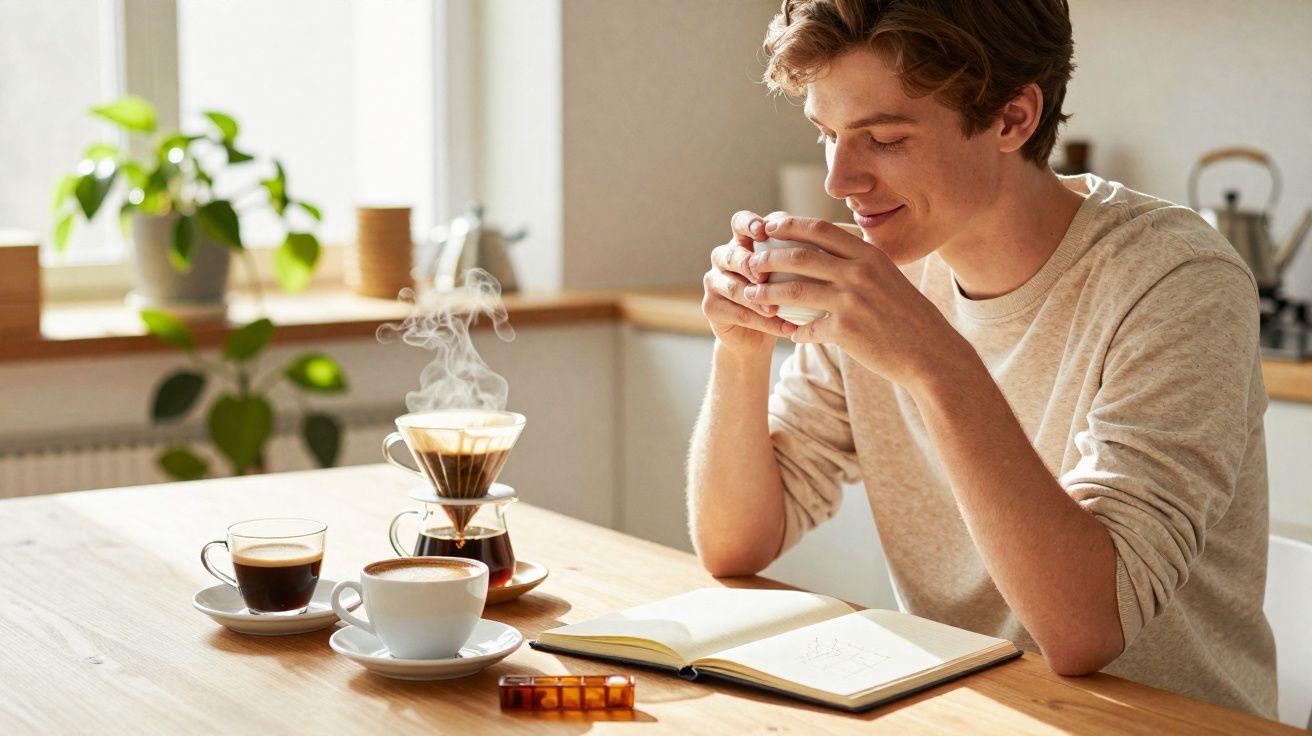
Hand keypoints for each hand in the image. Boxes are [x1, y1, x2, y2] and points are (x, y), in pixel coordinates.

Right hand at [702, 210, 797, 356]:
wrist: (759, 333)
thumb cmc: (782, 293)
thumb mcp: (793, 271)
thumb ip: (801, 254)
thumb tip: (834, 240)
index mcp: (742, 241)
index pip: (739, 222)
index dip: (749, 224)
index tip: (763, 232)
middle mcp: (723, 258)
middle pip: (731, 255)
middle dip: (749, 264)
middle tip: (765, 276)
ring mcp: (714, 282)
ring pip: (734, 287)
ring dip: (758, 299)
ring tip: (779, 309)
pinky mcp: (711, 307)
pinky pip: (738, 314)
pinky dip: (764, 323)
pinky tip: (786, 329)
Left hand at [741, 214, 961, 388]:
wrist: (931, 352)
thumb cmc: (906, 314)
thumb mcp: (887, 276)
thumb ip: (858, 260)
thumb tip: (824, 246)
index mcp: (868, 254)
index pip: (819, 228)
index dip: (789, 224)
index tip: (768, 227)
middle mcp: (859, 273)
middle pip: (799, 256)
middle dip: (767, 258)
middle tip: (750, 263)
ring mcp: (852, 302)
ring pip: (795, 290)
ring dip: (767, 293)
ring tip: (750, 295)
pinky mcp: (846, 332)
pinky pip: (807, 329)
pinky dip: (793, 331)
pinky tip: (787, 334)